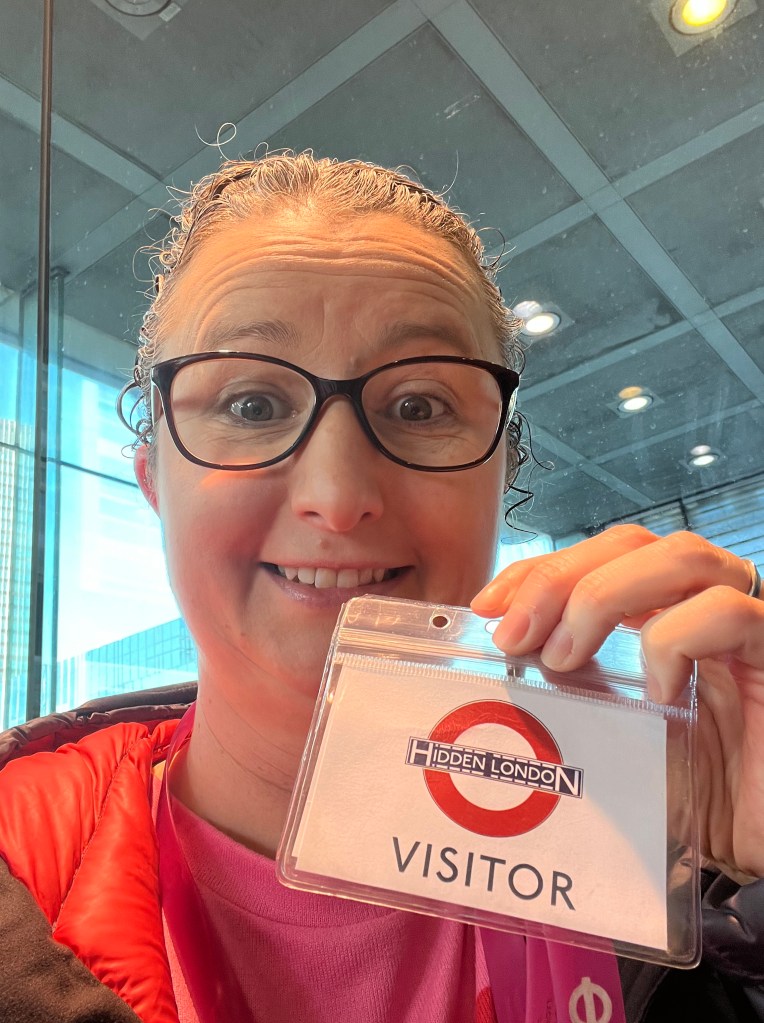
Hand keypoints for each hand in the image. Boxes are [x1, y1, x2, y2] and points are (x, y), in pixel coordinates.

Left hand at [471, 525, 763, 878]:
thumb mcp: (614, 733)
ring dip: (603, 596)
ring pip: (681, 557)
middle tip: (514, 635)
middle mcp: (706, 608)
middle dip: (560, 577)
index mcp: (667, 614)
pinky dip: (674, 642)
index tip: (490, 605)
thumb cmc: (690, 799)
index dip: (542, 568)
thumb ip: (574, 687)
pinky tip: (656, 693)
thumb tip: (502, 660)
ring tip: (565, 657)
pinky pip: (728, 612)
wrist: (752, 847)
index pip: (601, 555)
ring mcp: (746, 630)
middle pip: (634, 541)